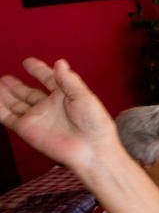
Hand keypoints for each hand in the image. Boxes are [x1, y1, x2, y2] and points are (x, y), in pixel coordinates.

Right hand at [0, 58, 119, 170]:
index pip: (49, 80)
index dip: (39, 70)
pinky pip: (7, 116)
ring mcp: (37, 118)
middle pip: (28, 93)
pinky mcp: (26, 129)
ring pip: (15, 103)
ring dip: (5, 94)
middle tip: (4, 78)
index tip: (28, 62)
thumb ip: (69, 80)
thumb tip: (59, 62)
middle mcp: (49, 107)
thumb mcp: (84, 97)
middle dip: (16, 86)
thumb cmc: (95, 125)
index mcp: (65, 96)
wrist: (91, 150)